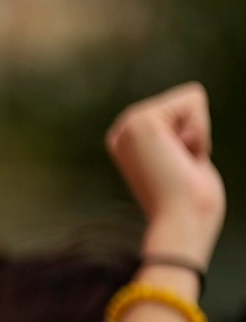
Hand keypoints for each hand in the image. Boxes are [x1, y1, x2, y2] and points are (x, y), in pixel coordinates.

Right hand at [107, 83, 224, 251]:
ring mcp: (128, 124)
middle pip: (186, 101)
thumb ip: (178, 142)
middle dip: (197, 133)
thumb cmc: (190, 202)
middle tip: (181, 167)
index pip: (180, 110)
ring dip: (198, 133)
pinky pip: (193, 100)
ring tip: (179, 163)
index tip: (179, 168)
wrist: (181, 223)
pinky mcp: (142, 121)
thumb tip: (184, 137)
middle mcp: (122, 131)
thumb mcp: (182, 163)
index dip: (194, 138)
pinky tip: (180, 156)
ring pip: (190, 99)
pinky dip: (199, 130)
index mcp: (127, 142)